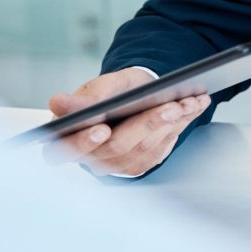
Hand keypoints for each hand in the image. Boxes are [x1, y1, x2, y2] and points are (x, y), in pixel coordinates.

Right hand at [45, 68, 208, 177]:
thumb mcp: (102, 87)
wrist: (136, 96)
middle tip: (169, 108)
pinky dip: (180, 124)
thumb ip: (86, 97)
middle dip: (146, 124)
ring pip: (145, 148)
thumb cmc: (112, 92)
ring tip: (188, 102)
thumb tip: (57, 102)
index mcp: (67, 137)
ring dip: (170, 123)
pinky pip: (162, 148)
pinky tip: (194, 106)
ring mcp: (117, 164)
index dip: (83, 141)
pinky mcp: (140, 164)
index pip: (65, 149)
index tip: (101, 129)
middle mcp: (90, 156)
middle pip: (116, 146)